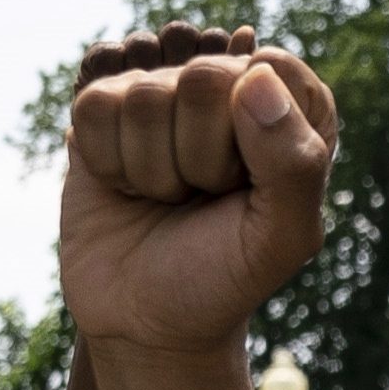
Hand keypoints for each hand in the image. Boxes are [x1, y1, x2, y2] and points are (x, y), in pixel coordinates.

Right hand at [60, 22, 339, 356]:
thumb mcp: (283, 236)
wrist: (149, 320)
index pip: (268, 69)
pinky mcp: (105, 107)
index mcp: (291, 106)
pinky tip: (126, 185)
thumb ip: (294, 161)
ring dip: (151, 167)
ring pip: (142, 92)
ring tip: (167, 195)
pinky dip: (108, 160)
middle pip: (201, 77)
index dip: (252, 135)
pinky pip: (94, 105)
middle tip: (202, 195)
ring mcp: (163, 90)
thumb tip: (253, 75)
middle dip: (198, 156)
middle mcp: (228, 86)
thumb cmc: (226, 275)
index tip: (248, 184)